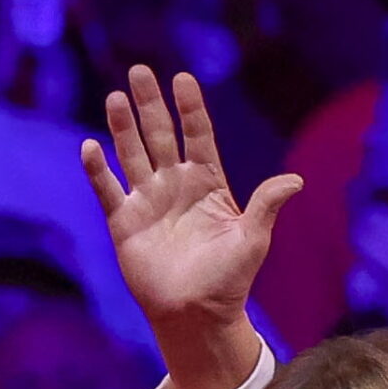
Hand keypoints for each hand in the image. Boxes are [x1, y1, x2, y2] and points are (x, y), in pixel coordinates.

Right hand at [83, 67, 298, 388]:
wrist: (196, 316)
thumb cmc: (229, 280)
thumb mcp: (253, 239)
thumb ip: (267, 205)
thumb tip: (296, 181)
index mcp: (207, 184)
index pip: (198, 135)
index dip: (190, 109)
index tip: (184, 79)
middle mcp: (175, 186)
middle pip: (160, 135)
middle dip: (151, 104)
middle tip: (141, 72)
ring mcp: (148, 202)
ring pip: (132, 155)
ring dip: (123, 127)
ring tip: (117, 97)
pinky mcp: (125, 224)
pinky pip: (108, 191)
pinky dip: (98, 170)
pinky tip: (91, 146)